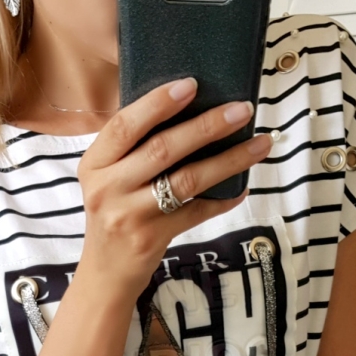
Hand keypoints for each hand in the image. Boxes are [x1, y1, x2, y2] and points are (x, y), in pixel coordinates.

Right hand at [76, 77, 273, 297]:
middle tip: (242, 109)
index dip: (157, 103)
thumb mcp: (108, 177)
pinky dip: (223, 199)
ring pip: (187, 180)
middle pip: (163, 149)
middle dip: (207, 126)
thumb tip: (188, 108)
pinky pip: (198, 213)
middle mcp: (108, 187)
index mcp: (95, 163)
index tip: (192, 84)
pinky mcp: (153, 237)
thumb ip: (134, 148)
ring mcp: (130, 214)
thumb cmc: (114, 211)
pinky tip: (243, 187)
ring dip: (229, 160)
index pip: (125, 125)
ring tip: (260, 143)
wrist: (105, 271)